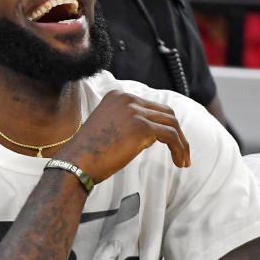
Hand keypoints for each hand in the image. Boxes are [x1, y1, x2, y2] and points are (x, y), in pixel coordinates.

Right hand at [59, 90, 189, 184]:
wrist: (75, 164)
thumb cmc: (88, 154)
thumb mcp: (107, 129)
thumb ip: (126, 125)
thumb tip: (151, 136)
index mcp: (118, 96)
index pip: (150, 106)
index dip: (162, 124)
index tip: (168, 142)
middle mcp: (127, 99)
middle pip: (165, 112)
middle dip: (177, 133)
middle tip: (180, 152)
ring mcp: (135, 111)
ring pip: (172, 124)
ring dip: (181, 143)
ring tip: (183, 161)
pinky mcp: (142, 127)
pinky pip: (171, 136)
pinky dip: (179, 148)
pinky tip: (179, 162)